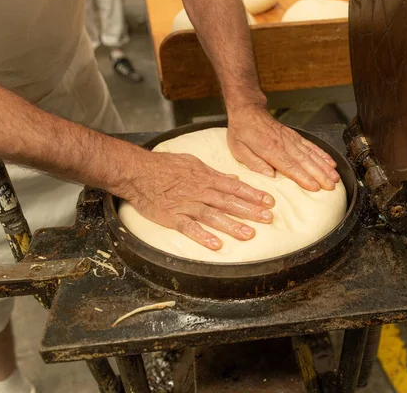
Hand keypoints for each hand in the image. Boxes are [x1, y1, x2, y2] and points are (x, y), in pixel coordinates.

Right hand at [121, 150, 274, 249]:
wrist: (137, 171)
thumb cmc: (164, 166)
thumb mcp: (192, 163)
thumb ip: (213, 173)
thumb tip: (233, 178)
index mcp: (205, 178)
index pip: (234, 186)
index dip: (253, 194)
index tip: (269, 202)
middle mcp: (199, 192)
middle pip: (228, 202)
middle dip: (250, 210)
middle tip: (268, 218)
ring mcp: (186, 205)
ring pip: (213, 215)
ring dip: (232, 225)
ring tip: (249, 234)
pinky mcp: (172, 216)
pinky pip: (189, 228)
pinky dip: (202, 236)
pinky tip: (215, 245)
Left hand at [227, 107, 340, 190]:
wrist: (248, 110)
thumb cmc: (242, 131)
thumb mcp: (239, 149)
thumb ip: (254, 163)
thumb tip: (269, 176)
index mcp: (270, 149)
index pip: (289, 166)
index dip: (303, 177)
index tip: (314, 187)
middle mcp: (284, 144)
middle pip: (305, 161)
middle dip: (320, 175)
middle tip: (331, 186)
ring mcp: (291, 139)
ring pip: (312, 154)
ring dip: (325, 166)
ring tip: (335, 177)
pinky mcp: (295, 136)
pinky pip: (311, 146)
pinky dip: (323, 154)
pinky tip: (331, 162)